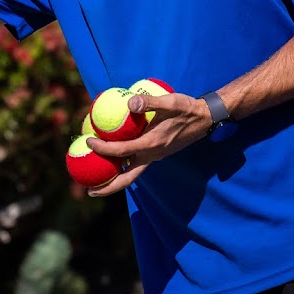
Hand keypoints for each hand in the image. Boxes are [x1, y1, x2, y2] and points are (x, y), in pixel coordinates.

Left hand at [82, 91, 211, 195]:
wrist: (205, 119)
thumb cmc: (186, 109)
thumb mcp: (170, 102)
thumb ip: (150, 102)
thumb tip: (130, 101)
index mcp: (152, 144)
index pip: (122, 151)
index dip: (103, 148)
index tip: (88, 141)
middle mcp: (152, 155)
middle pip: (127, 179)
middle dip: (108, 187)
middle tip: (89, 191)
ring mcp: (155, 156)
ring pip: (131, 175)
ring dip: (114, 180)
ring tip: (95, 182)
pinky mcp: (156, 153)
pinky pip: (136, 164)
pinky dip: (122, 166)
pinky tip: (112, 158)